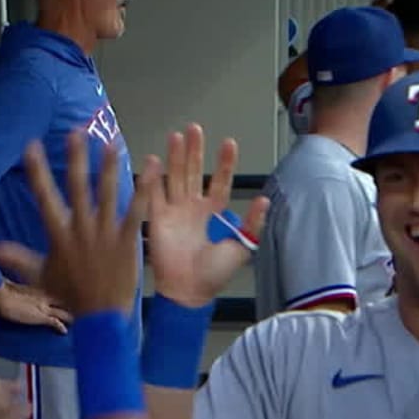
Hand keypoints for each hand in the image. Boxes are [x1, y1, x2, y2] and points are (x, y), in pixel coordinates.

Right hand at [0, 276, 72, 331]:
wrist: (1, 296)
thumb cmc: (1, 291)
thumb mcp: (11, 288)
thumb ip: (15, 288)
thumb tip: (8, 286)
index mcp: (37, 289)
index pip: (54, 292)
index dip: (61, 296)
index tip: (67, 298)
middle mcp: (43, 296)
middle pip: (63, 301)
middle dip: (70, 306)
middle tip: (77, 311)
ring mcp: (43, 307)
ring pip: (63, 312)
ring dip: (69, 317)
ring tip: (75, 322)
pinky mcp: (41, 317)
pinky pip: (55, 322)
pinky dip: (61, 328)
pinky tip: (64, 332)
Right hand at [19, 133, 147, 316]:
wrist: (102, 318)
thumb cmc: (72, 296)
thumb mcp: (41, 276)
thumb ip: (17, 258)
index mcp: (59, 235)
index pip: (45, 198)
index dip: (38, 172)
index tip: (32, 146)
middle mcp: (81, 230)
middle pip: (78, 189)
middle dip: (76, 159)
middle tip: (75, 132)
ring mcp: (105, 234)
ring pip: (107, 195)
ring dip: (109, 168)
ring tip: (112, 143)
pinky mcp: (128, 240)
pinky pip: (137, 211)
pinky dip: (144, 189)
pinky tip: (151, 168)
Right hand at [143, 124, 268, 308]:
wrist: (189, 290)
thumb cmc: (214, 274)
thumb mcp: (240, 248)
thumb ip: (252, 224)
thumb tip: (265, 200)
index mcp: (212, 213)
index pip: (219, 182)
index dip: (224, 164)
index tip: (229, 143)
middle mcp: (192, 208)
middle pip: (193, 172)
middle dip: (194, 151)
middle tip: (194, 128)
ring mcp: (173, 211)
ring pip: (174, 177)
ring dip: (174, 157)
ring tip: (176, 136)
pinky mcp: (156, 219)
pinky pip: (153, 194)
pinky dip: (152, 177)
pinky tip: (153, 159)